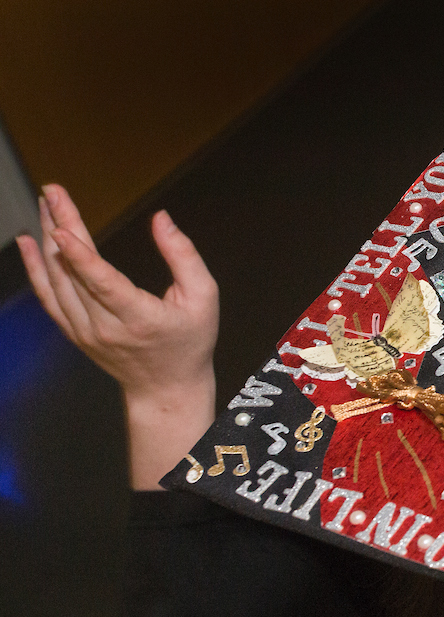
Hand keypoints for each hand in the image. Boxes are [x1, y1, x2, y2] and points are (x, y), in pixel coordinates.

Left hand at [16, 185, 219, 488]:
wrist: (166, 388)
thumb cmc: (190, 342)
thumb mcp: (204, 299)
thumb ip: (184, 257)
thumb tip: (161, 219)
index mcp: (139, 319)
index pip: (103, 284)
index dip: (81, 257)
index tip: (62, 227)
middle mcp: (105, 327)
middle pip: (74, 273)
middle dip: (61, 226)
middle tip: (53, 191)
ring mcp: (85, 331)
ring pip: (56, 281)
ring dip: (48, 239)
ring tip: (47, 205)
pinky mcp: (74, 332)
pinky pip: (48, 296)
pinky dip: (35, 267)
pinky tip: (30, 240)